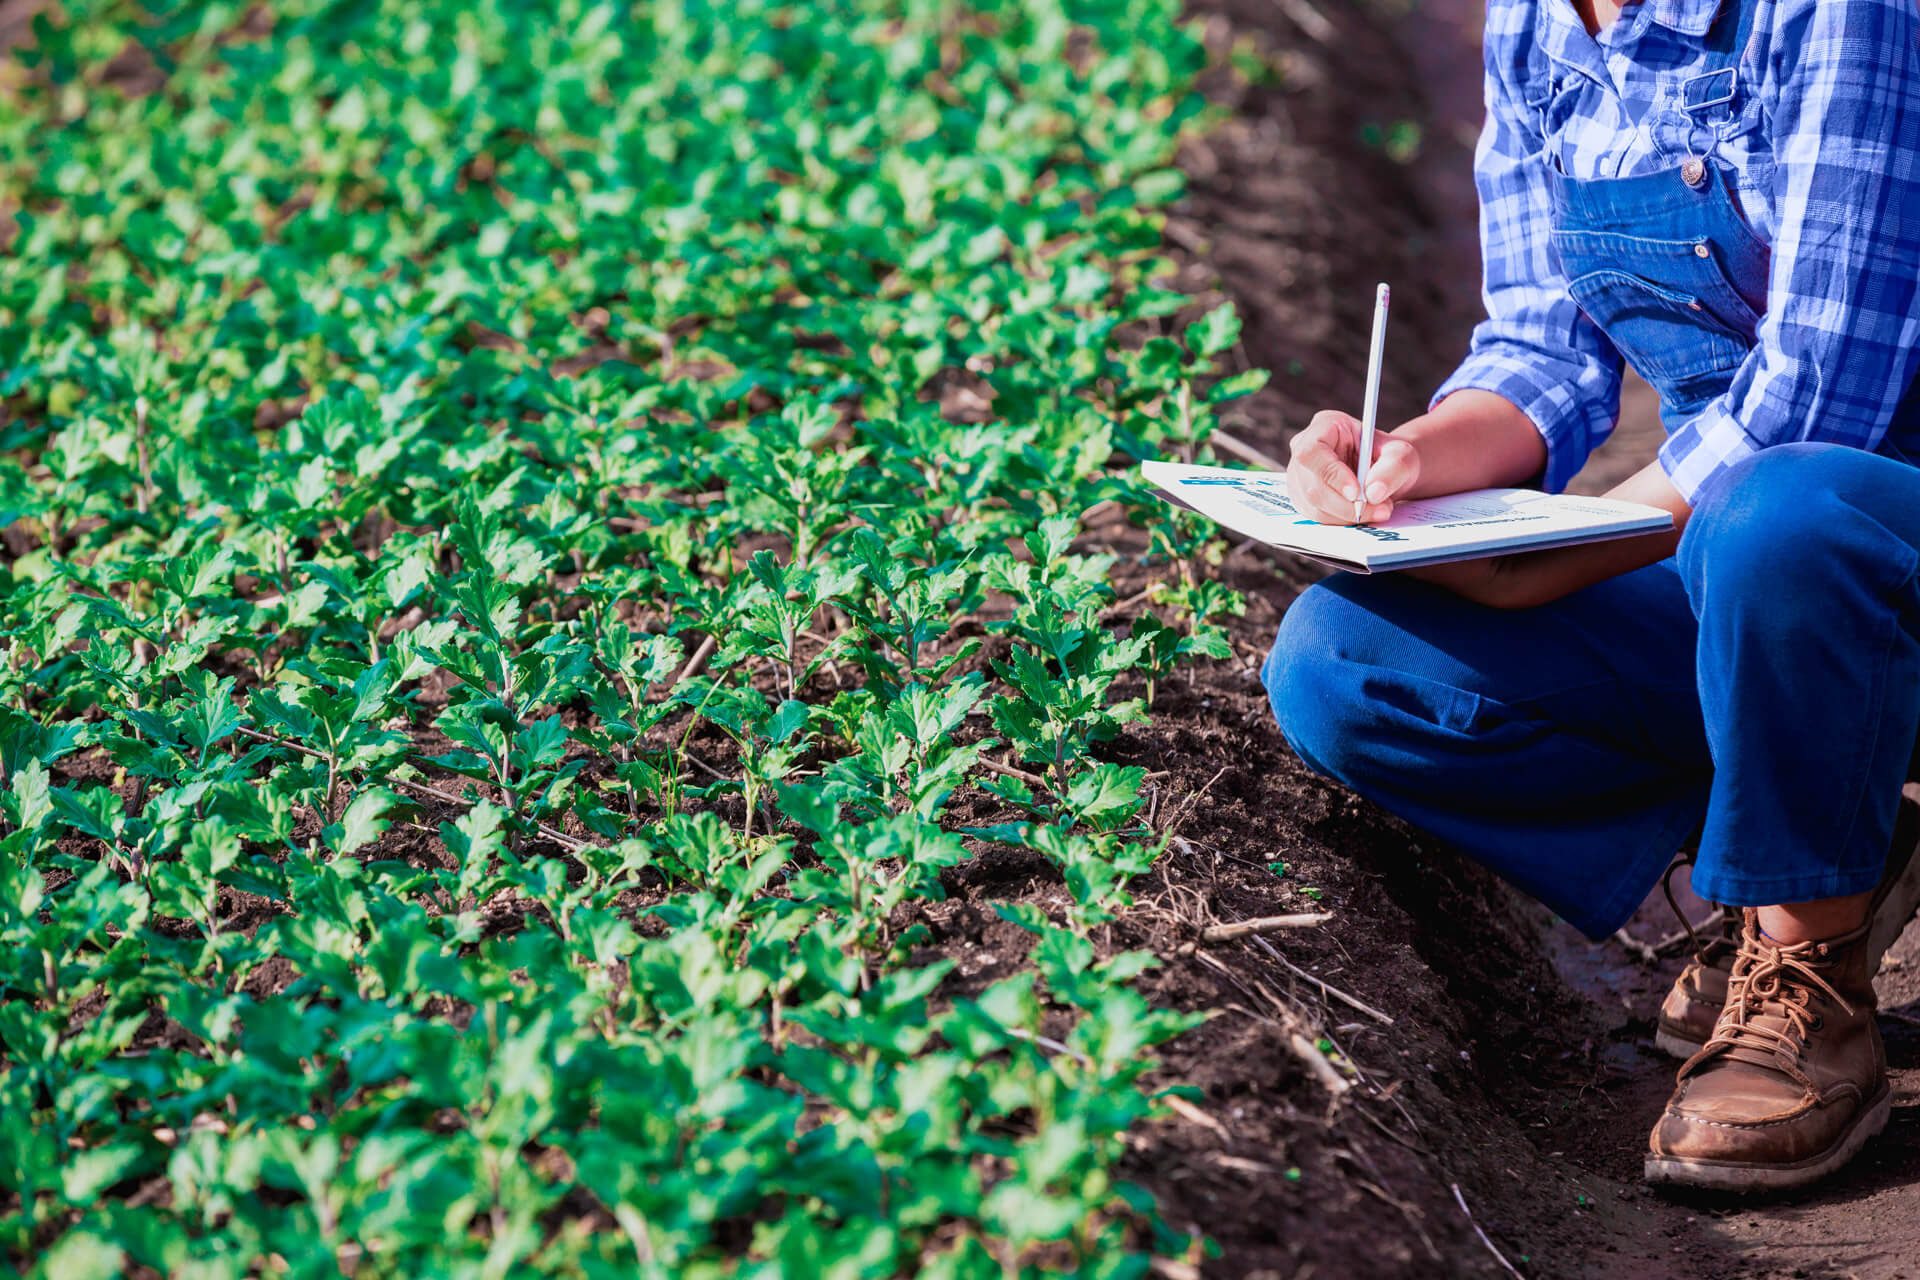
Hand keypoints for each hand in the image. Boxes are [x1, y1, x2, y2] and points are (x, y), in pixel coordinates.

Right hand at [1285, 410, 1421, 524]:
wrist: (1386, 472)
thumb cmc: (1390, 457)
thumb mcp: (1401, 455)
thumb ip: (1392, 469)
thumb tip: (1374, 493)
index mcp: (1324, 426)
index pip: (1312, 451)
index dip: (1331, 474)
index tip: (1356, 492)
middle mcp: (1304, 449)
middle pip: (1312, 484)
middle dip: (1347, 504)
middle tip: (1380, 508)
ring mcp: (1299, 476)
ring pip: (1315, 505)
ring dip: (1349, 514)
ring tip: (1380, 508)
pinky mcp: (1304, 498)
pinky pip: (1319, 517)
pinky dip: (1345, 520)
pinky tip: (1365, 512)